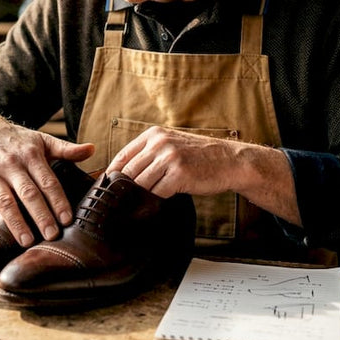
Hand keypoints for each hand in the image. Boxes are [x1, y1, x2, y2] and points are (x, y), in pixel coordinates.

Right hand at [0, 113, 93, 246]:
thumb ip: (66, 149)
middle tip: (51, 235)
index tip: (67, 219)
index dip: (58, 200)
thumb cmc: (18, 141)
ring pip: (4, 201)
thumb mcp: (42, 140)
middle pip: (28, 193)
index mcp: (31, 155)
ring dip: (15, 222)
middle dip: (40, 215)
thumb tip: (92, 149)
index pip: (47, 181)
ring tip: (26, 241)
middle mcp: (11, 164)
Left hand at [106, 126, 240, 198]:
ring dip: (139, 196)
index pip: (122, 155)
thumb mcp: (172, 145)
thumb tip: (124, 175)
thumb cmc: (200, 156)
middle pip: (128, 171)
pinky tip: (156, 204)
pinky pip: (157, 193)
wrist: (230, 160)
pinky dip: (154, 201)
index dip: (113, 174)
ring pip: (140, 183)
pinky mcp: (179, 174)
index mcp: (154, 134)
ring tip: (138, 205)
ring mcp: (169, 158)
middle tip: (120, 203)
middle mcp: (159, 143)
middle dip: (124, 189)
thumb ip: (150, 154)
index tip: (109, 189)